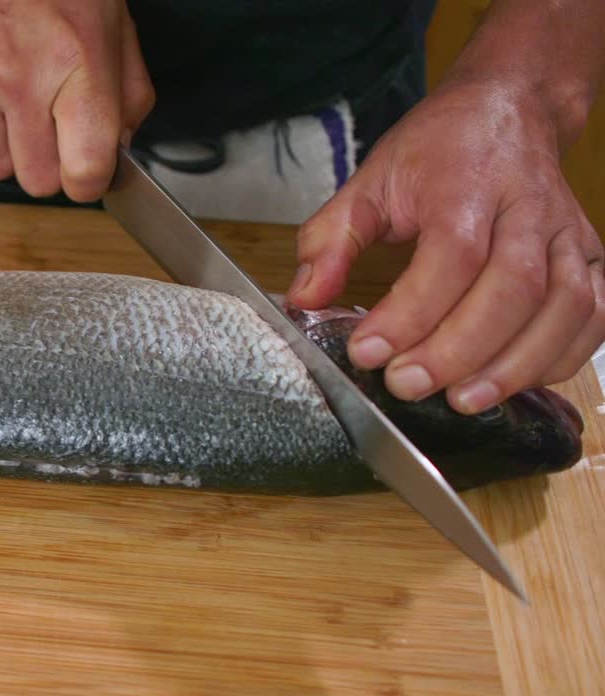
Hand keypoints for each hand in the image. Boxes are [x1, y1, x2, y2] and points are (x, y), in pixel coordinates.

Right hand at [0, 0, 154, 201]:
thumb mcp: (113, 25)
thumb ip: (127, 96)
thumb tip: (119, 150)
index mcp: (77, 67)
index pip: (84, 171)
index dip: (91, 179)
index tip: (90, 167)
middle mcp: (20, 82)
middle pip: (37, 182)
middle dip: (50, 165)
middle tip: (52, 128)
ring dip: (10, 148)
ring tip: (16, 104)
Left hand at [288, 75, 604, 414]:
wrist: (511, 109)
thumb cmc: (439, 149)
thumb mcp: (369, 180)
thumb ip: (331, 239)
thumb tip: (305, 299)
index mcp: (468, 181)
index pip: (451, 254)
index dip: (412, 311)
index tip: (368, 351)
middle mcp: (529, 208)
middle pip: (513, 287)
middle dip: (458, 349)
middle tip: (406, 385)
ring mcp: (569, 234)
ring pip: (563, 307)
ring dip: (513, 365)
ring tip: (461, 400)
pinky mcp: (592, 258)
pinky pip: (593, 316)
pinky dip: (559, 358)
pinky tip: (513, 383)